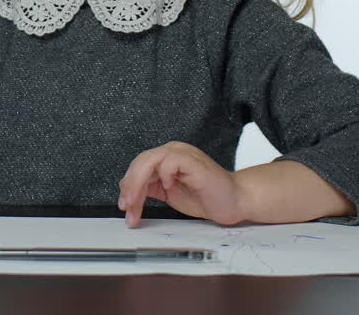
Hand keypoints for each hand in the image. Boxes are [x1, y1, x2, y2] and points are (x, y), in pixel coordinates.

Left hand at [117, 141, 246, 226]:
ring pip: (150, 160)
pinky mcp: (193, 161)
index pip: (138, 166)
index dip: (128, 186)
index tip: (125, 207)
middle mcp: (173, 152)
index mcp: (166, 158)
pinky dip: (164, 174)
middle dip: (129, 186)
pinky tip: (167, 188)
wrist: (234, 202)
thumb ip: (151, 189)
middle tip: (126, 206)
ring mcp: (183, 154)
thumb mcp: (169, 194)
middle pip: (141, 162)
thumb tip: (128, 194)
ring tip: (136, 201)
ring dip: (138, 183)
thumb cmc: (206, 197)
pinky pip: (171, 161)